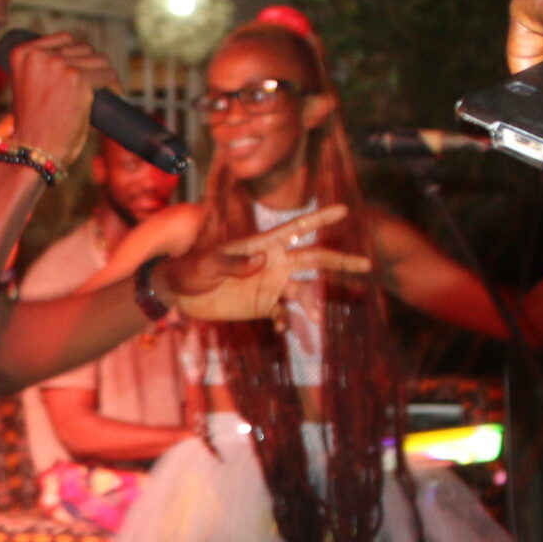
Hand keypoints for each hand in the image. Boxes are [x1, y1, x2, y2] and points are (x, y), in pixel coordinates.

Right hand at [4, 32, 118, 168]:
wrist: (34, 150)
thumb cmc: (34, 124)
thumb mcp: (27, 86)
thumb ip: (42, 67)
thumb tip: (74, 55)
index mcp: (23, 52)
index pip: (65, 39)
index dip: (78, 55)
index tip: (84, 70)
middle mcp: (39, 54)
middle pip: (83, 48)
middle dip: (92, 66)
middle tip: (94, 86)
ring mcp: (59, 65)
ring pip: (99, 59)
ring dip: (104, 75)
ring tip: (102, 91)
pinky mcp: (78, 79)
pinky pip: (107, 75)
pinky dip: (114, 85)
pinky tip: (114, 94)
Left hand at [158, 202, 372, 321]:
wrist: (177, 292)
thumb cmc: (189, 269)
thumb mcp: (208, 263)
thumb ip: (233, 262)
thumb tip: (262, 260)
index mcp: (263, 245)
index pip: (297, 228)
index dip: (320, 219)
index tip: (345, 210)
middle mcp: (273, 262)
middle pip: (314, 260)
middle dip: (340, 262)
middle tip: (366, 264)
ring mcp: (270, 284)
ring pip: (304, 292)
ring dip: (314, 305)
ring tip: (317, 319)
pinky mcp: (262, 306)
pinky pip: (285, 314)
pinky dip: (288, 323)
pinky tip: (282, 331)